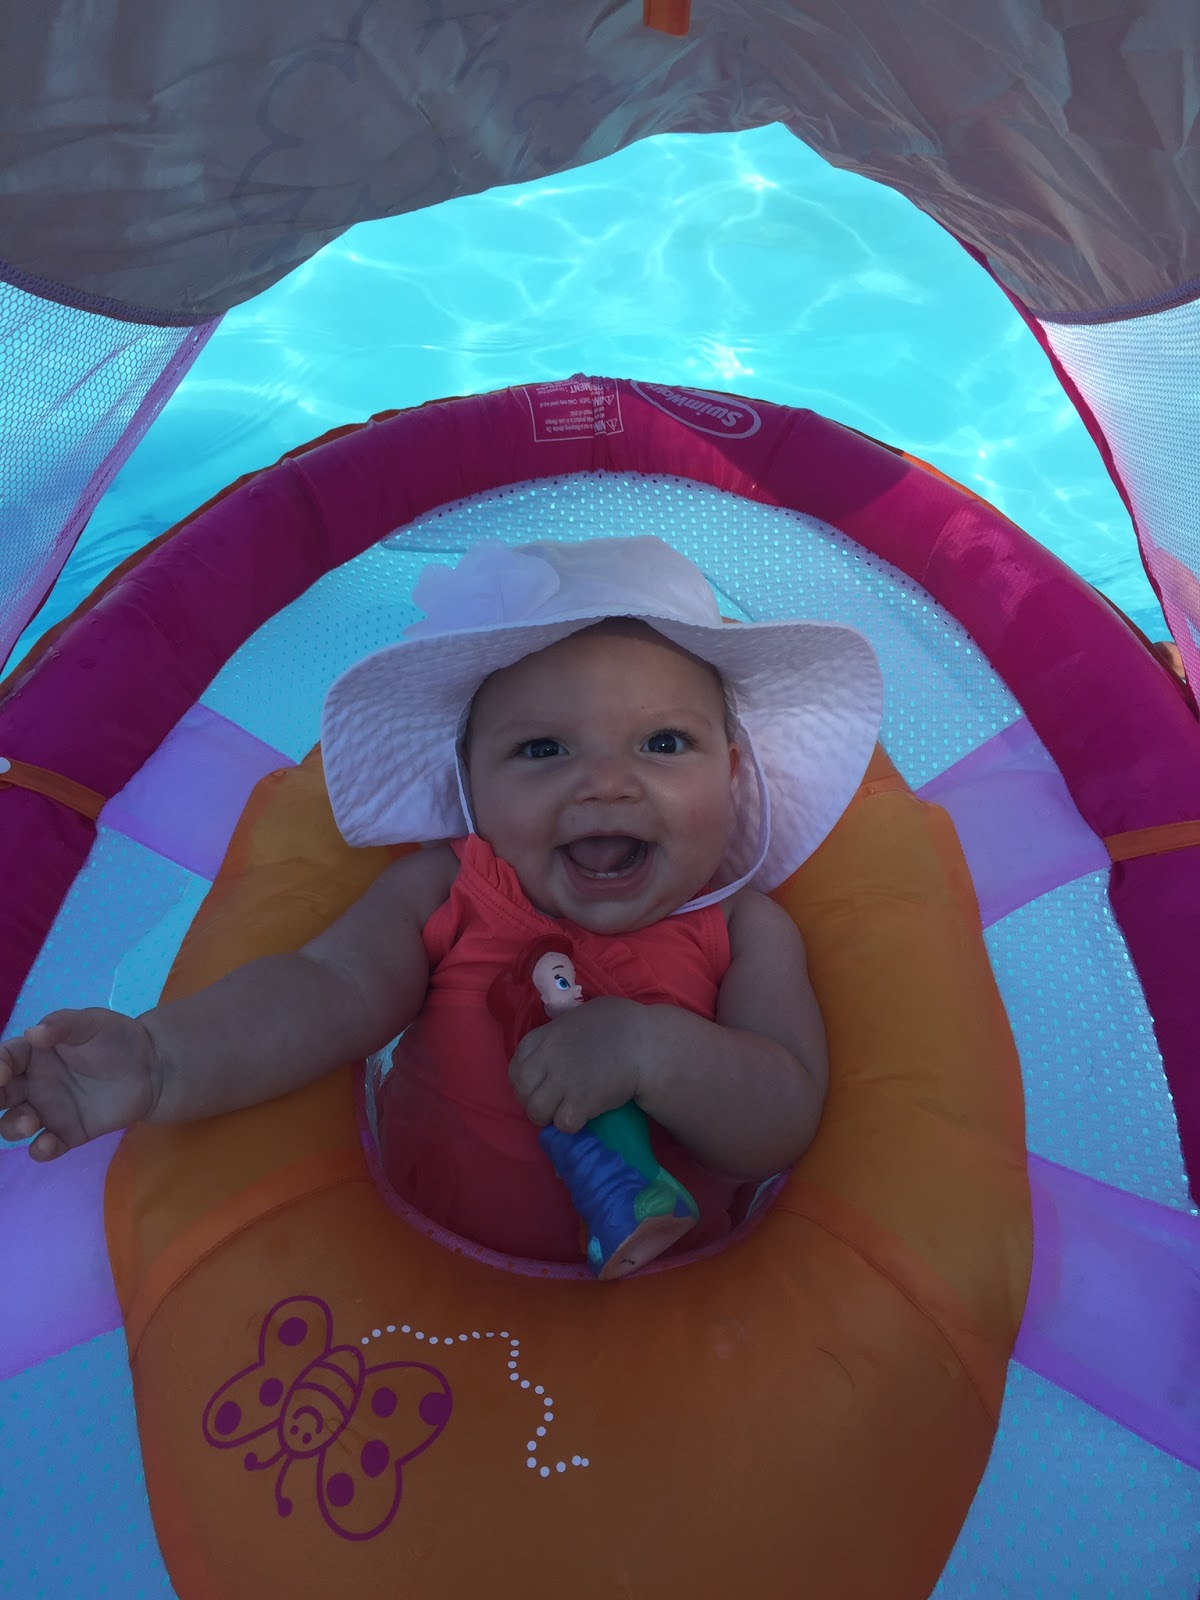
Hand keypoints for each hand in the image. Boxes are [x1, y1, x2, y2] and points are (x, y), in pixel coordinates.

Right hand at [0, 1008, 157, 1159]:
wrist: (151, 1066)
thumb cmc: (116, 1038)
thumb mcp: (91, 1023)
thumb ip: (63, 1025)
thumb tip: (32, 1033)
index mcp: (33, 1054)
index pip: (4, 1060)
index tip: (2, 1074)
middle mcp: (33, 1084)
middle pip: (0, 1096)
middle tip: (1, 1100)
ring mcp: (48, 1111)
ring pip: (14, 1125)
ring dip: (13, 1126)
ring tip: (30, 1123)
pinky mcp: (68, 1133)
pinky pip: (46, 1147)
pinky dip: (41, 1150)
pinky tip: (48, 1145)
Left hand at [508, 997, 644, 1133]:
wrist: (645, 1042)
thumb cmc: (619, 1022)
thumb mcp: (578, 1016)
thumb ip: (560, 1031)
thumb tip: (557, 1041)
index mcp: (544, 1037)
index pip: (515, 1067)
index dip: (525, 1082)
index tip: (540, 1085)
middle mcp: (547, 1059)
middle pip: (521, 1091)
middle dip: (532, 1101)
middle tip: (552, 1103)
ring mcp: (562, 1082)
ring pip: (535, 1112)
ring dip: (549, 1116)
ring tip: (565, 1112)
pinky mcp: (580, 1103)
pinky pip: (561, 1124)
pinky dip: (570, 1125)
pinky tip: (582, 1117)